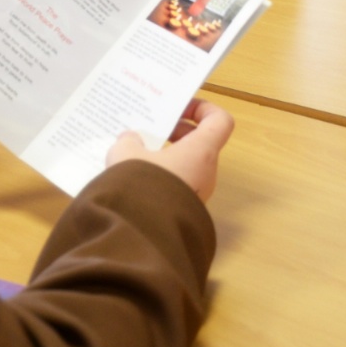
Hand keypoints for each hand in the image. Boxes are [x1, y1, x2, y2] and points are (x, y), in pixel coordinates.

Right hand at [106, 97, 234, 201]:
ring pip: (187, 165)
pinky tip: (135, 177)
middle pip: (201, 142)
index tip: (179, 109)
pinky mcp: (184, 211)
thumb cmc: (141, 185)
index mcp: (201, 151)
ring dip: (166, 156)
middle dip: (177, 132)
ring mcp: (197, 194)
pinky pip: (177, 184)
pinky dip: (161, 176)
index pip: (219, 121)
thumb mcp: (126, 154)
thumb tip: (130, 139)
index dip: (203, 109)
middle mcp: (206, 172)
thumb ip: (129, 141)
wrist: (140, 237)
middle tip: (152, 130)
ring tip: (137, 154)